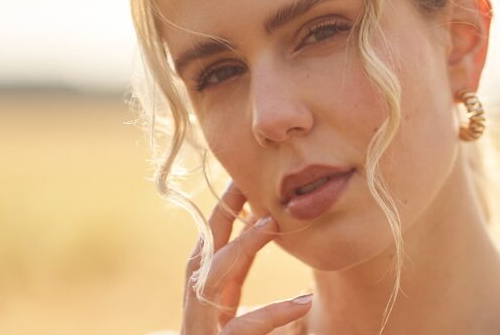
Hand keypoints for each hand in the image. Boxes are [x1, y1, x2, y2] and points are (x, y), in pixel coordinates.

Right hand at [180, 182, 312, 334]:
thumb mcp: (231, 317)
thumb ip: (244, 291)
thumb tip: (288, 269)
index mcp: (205, 293)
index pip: (214, 245)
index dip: (227, 212)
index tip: (246, 181)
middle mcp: (197, 304)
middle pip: (205, 249)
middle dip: (222, 212)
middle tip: (246, 179)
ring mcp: (200, 324)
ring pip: (213, 277)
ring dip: (241, 246)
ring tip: (271, 222)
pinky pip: (244, 326)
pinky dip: (273, 313)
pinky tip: (303, 302)